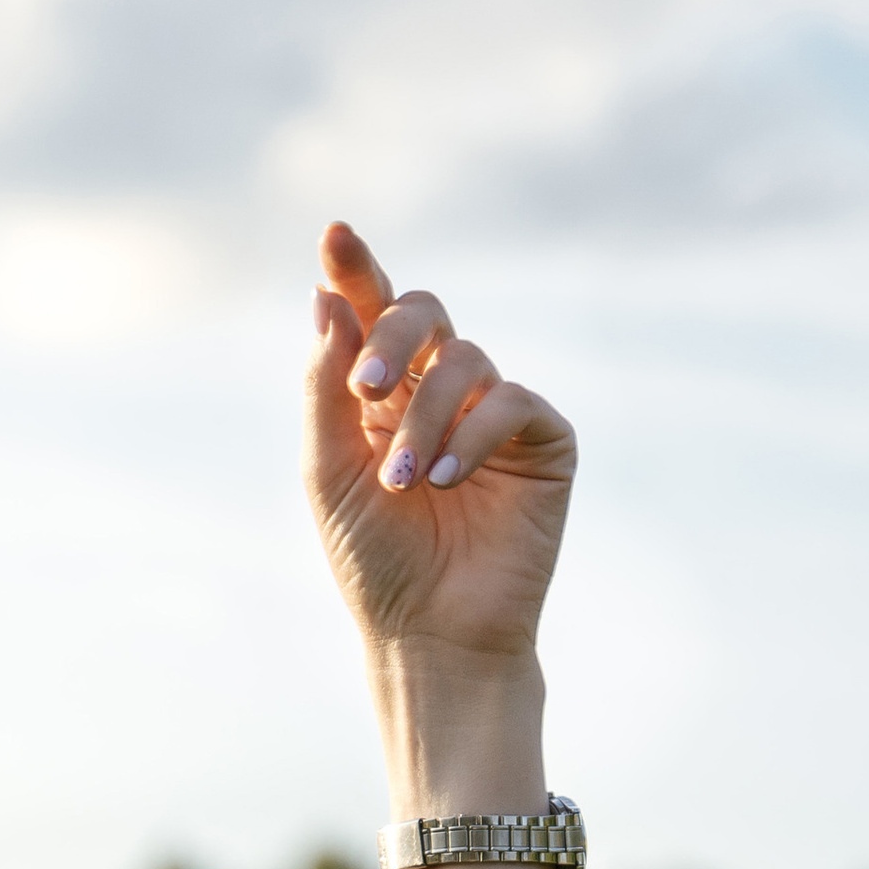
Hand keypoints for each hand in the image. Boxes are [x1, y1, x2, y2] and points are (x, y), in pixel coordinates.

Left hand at [304, 221, 575, 666]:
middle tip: (364, 392)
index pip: (372, 314)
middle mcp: (439, 392)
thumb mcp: (328, 471)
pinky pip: (513, 402)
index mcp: (383, 394)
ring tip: (404, 482)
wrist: (430, 633)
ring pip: (464, 360)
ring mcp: (494, 412)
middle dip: (390, 340)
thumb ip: (326, 387)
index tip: (335, 234)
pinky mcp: (542, 441)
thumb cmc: (374, 561)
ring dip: (424, 418)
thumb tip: (326, 299)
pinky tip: (446, 483)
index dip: (357, 270)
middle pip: (423, 315)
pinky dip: (473, 435)